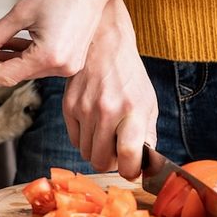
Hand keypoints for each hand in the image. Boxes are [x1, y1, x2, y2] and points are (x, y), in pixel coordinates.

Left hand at [0, 0, 115, 86]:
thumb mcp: (22, 11)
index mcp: (48, 57)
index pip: (5, 75)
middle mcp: (60, 66)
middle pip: (15, 75)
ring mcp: (68, 64)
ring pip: (26, 69)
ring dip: (4, 61)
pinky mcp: (71, 58)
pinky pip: (39, 62)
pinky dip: (22, 56)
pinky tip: (4, 48)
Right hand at [63, 0, 156, 179]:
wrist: (104, 44)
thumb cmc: (129, 75)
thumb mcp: (147, 102)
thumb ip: (147, 134)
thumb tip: (143, 164)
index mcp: (133, 110)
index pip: (129, 155)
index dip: (131, 171)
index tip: (132, 170)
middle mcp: (107, 111)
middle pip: (102, 161)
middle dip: (111, 163)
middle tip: (118, 152)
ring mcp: (85, 109)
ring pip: (87, 153)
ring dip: (97, 151)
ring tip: (107, 135)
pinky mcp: (68, 106)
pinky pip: (75, 140)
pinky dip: (85, 139)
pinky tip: (94, 124)